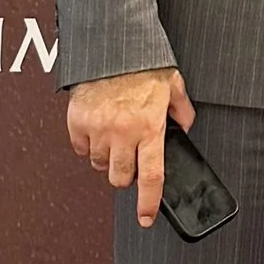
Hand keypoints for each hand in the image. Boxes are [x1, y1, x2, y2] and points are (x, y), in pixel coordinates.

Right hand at [67, 67, 194, 228]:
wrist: (110, 45)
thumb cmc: (141, 62)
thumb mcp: (173, 84)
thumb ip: (182, 110)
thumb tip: (186, 125)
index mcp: (149, 127)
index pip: (151, 177)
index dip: (148, 203)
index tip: (145, 218)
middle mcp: (123, 132)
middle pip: (120, 177)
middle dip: (125, 176)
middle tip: (129, 160)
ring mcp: (98, 129)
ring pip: (99, 165)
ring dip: (107, 159)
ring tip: (114, 137)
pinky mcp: (78, 122)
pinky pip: (80, 148)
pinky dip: (87, 144)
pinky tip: (97, 129)